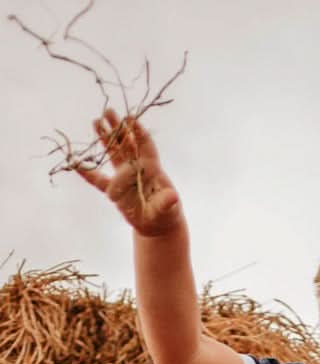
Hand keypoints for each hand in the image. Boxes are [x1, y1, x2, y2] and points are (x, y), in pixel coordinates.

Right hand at [76, 109, 180, 236]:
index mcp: (151, 169)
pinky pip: (98, 180)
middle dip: (118, 128)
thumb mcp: (168, 208)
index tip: (130, 118)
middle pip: (126, 144)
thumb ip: (167, 201)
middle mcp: (136, 169)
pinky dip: (87, 173)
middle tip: (109, 111)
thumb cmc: (167, 215)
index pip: (145, 146)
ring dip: (105, 139)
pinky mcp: (115, 191)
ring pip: (113, 154)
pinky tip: (76, 163)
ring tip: (96, 121)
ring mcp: (124, 178)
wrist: (158, 226)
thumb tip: (173, 196)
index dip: (138, 132)